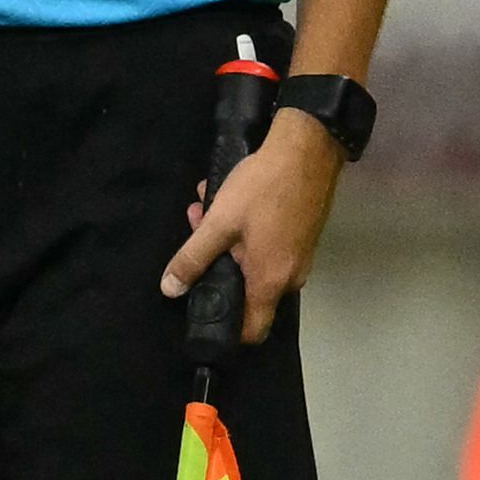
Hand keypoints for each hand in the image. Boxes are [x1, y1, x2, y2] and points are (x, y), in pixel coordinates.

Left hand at [160, 111, 345, 345]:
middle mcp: (291, 276)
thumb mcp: (219, 222)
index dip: (227, 329)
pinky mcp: (303, 236)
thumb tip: (170, 289)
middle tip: (196, 231)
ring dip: (228, 241)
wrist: (310, 149)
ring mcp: (300, 255)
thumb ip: (192, 259)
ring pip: (255, 262)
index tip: (205, 310)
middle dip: (217, 266)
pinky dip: (247, 232)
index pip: (254, 330)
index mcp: (270, 281)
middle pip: (248, 290)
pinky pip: (269, 246)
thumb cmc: (263, 188)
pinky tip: (230, 201)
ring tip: (207, 207)